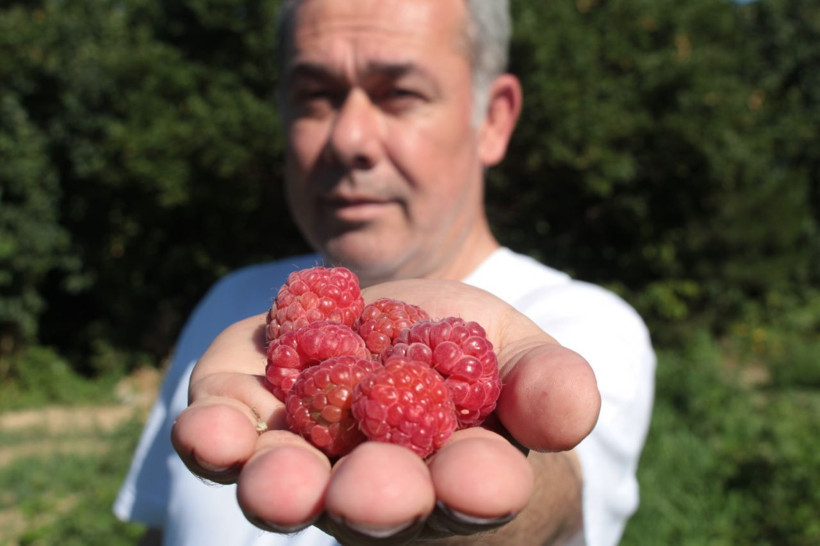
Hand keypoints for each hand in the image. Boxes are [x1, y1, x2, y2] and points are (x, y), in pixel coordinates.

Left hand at [171, 279, 599, 543]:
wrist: (402, 344)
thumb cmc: (479, 367)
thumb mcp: (525, 362)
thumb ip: (548, 386)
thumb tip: (574, 409)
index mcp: (455, 475)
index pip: (471, 488)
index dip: (475, 485)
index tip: (480, 479)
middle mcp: (376, 481)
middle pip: (373, 500)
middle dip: (374, 496)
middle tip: (370, 494)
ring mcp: (309, 453)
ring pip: (292, 481)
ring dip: (279, 485)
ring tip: (272, 485)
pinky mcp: (255, 414)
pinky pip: (230, 435)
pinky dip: (216, 436)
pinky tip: (206, 429)